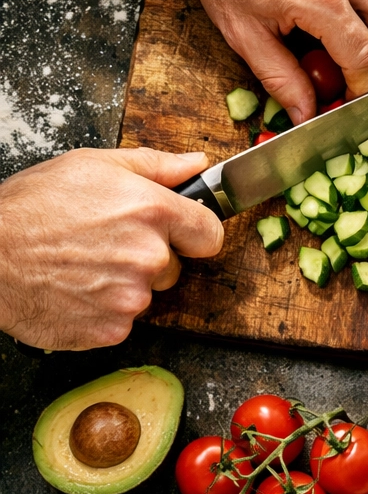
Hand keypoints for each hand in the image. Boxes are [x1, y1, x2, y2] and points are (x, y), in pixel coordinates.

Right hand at [0, 148, 222, 349]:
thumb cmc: (32, 207)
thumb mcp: (95, 165)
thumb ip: (157, 166)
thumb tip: (197, 164)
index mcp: (154, 212)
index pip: (210, 234)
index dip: (194, 233)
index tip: (180, 234)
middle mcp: (149, 256)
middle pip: (173, 266)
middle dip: (148, 258)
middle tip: (106, 244)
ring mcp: (130, 297)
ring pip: (145, 294)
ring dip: (124, 284)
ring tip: (84, 265)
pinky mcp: (110, 329)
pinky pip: (122, 320)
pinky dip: (103, 310)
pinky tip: (75, 289)